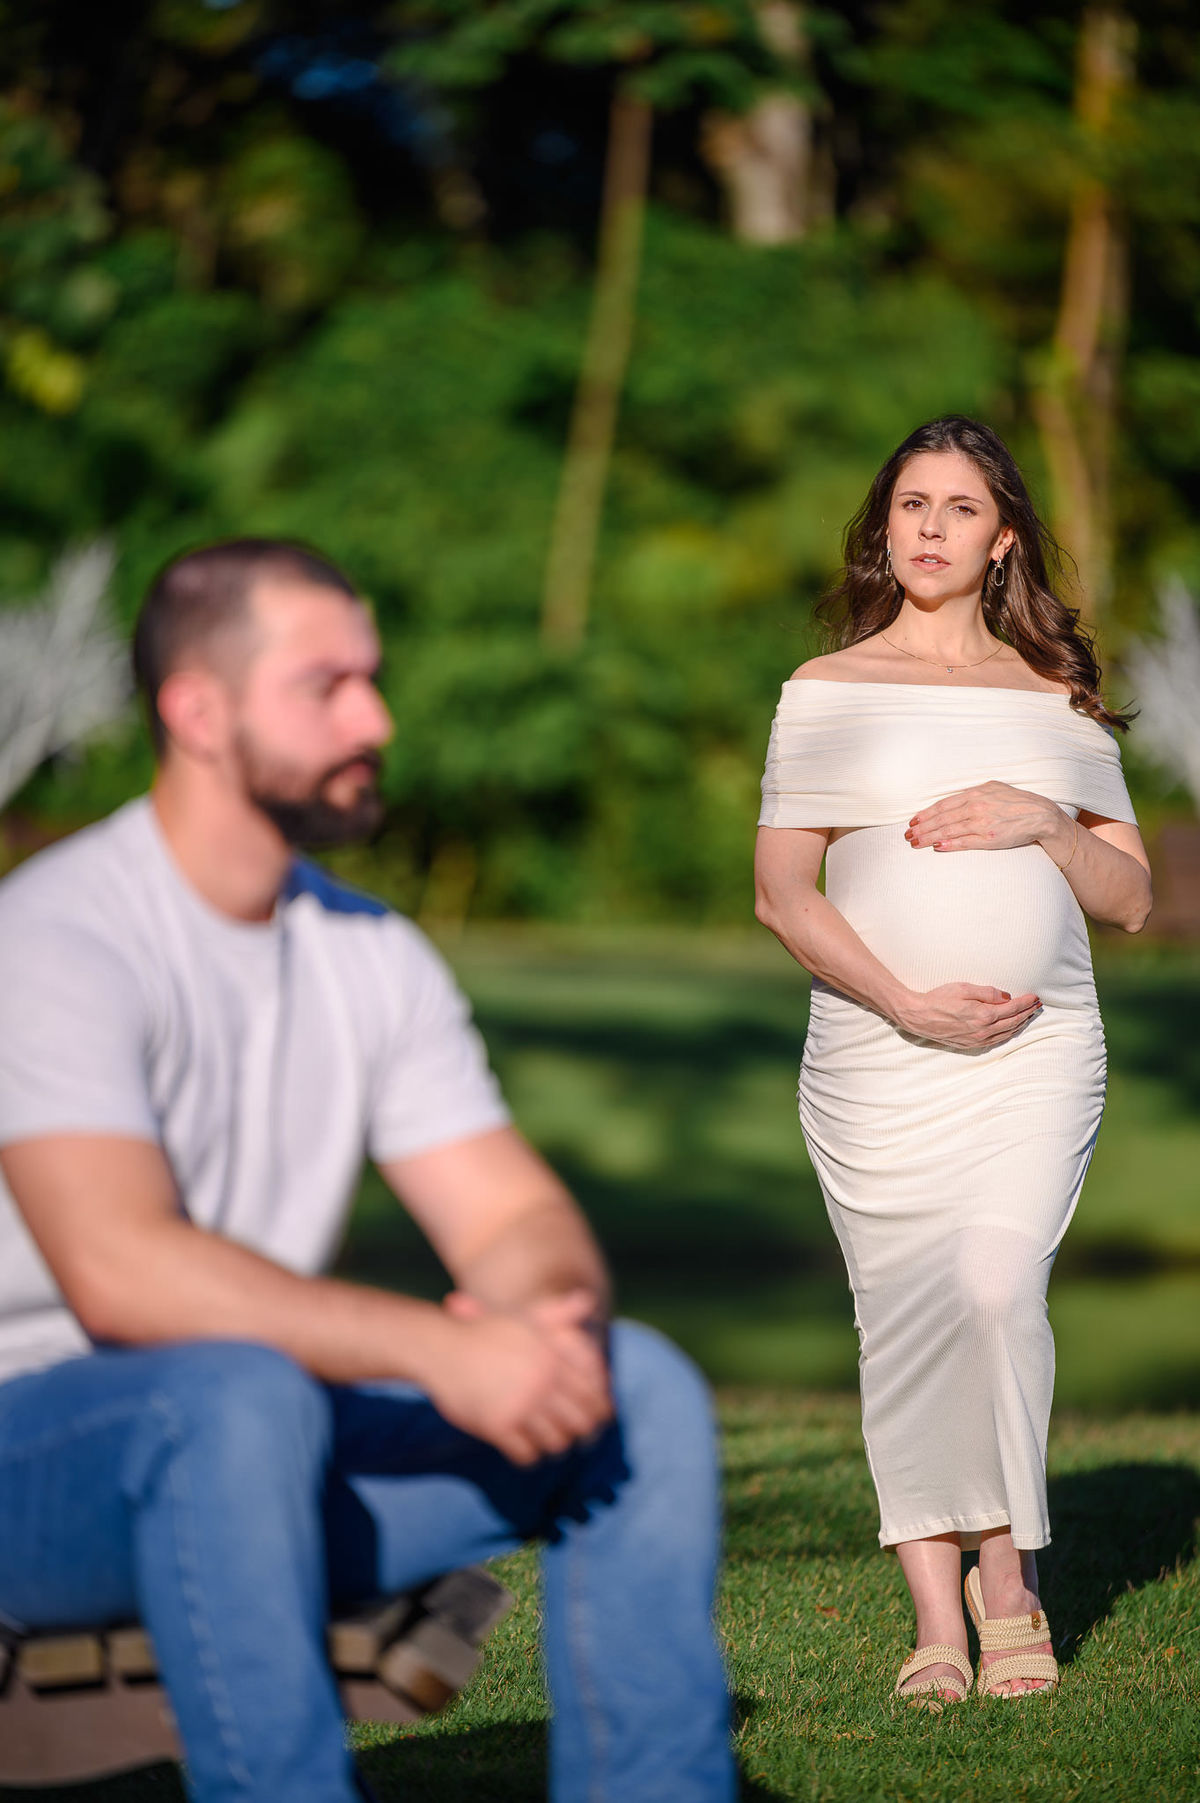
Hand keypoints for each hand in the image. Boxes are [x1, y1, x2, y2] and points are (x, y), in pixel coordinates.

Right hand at [428, 1288, 612, 1464]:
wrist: (441, 1348)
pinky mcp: (498, 1425)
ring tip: (550, 1444)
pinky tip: (524, 1449)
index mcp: (553, 1359)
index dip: (601, 1410)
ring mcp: (520, 1405)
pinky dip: (529, 1455)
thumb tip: (588, 1300)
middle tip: (577, 1437)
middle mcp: (541, 1382)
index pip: (593, 1394)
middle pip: (580, 1422)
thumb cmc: (485, 1332)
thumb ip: (559, 1313)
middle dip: (583, 1433)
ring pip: (556, 1442)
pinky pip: (526, 1453)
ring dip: (555, 1446)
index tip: (598, 1419)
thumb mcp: (525, 1317)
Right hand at [894, 982, 1041, 1050]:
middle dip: (1027, 1013)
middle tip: (1037, 1006)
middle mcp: (984, 1031)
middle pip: (1013, 1022)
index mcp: (984, 1015)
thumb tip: (1007, 998)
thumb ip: (988, 993)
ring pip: (1007, 1033)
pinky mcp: (971, 1044)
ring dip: (1020, 1024)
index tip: (1035, 997)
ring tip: (1029, 1016)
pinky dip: (1008, 1033)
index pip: (1013, 1009)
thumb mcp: (964, 988)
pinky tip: (1011, 1028)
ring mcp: (978, 1040)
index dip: (1026, 1002)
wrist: (919, 1016)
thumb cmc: (939, 999)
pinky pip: (996, 1040)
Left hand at [906, 784, 1069, 856]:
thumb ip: (973, 795)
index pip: (943, 804)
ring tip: (915, 843)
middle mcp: (976, 806)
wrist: (1041, 815)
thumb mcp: (994, 789)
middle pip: (941, 818)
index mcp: (976, 793)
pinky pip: (964, 842)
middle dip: (922, 827)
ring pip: (948, 830)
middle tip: (907, 835)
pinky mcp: (989, 838)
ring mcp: (982, 823)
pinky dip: (948, 845)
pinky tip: (936, 847)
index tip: (913, 821)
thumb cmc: (1016, 802)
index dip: (925, 814)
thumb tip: (952, 804)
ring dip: (929, 837)